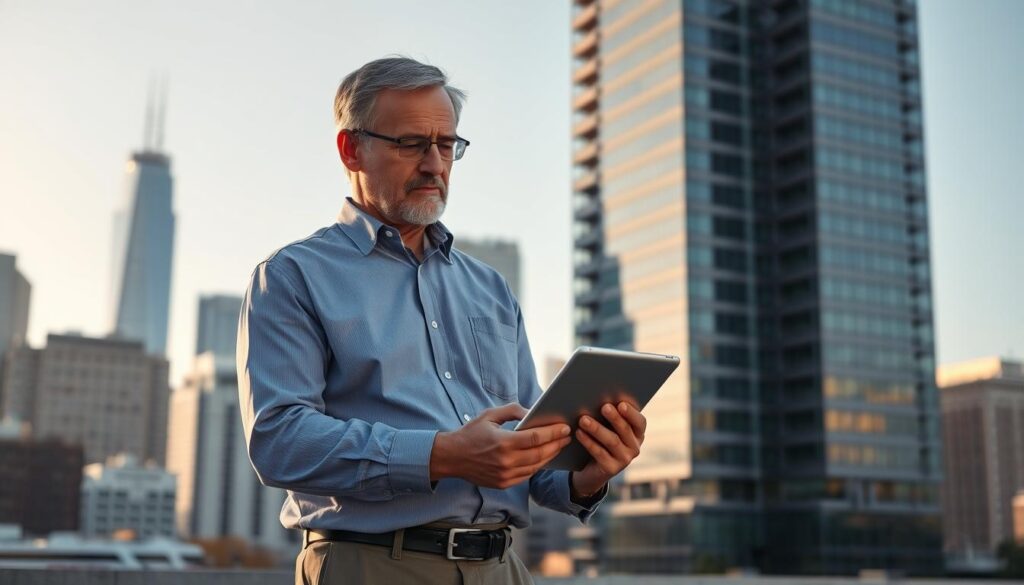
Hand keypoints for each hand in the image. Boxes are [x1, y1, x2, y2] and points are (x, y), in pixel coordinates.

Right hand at [430, 403, 571, 488]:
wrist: (451, 457)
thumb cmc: (470, 434)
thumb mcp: (489, 415)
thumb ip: (513, 411)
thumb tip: (532, 411)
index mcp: (503, 442)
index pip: (536, 438)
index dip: (554, 432)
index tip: (565, 427)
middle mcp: (506, 461)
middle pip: (541, 453)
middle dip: (557, 444)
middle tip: (567, 436)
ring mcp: (505, 475)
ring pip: (537, 466)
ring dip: (550, 455)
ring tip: (558, 446)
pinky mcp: (504, 483)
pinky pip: (527, 475)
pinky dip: (538, 465)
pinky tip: (543, 457)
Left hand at [571, 401, 646, 498]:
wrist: (593, 468)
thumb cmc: (601, 438)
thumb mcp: (608, 426)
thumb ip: (610, 414)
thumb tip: (599, 396)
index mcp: (637, 433)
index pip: (640, 422)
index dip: (631, 413)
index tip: (621, 404)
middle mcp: (634, 447)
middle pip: (625, 430)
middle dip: (614, 418)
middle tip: (603, 406)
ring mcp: (624, 459)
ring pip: (612, 441)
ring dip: (597, 429)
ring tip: (583, 419)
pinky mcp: (611, 469)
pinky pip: (600, 453)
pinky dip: (588, 442)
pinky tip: (579, 433)